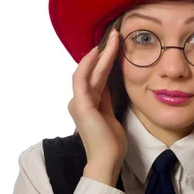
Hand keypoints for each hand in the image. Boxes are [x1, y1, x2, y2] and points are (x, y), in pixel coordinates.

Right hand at [67, 29, 126, 185]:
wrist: (107, 159)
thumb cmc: (110, 142)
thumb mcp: (110, 115)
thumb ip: (106, 100)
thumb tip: (108, 86)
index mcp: (87, 103)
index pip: (95, 76)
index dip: (104, 60)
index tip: (115, 46)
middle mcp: (79, 100)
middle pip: (91, 70)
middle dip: (103, 52)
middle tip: (115, 35)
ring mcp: (78, 101)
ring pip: (87, 70)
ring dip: (100, 54)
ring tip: (112, 39)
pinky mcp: (81, 104)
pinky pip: (83, 79)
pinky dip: (89, 64)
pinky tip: (99, 52)